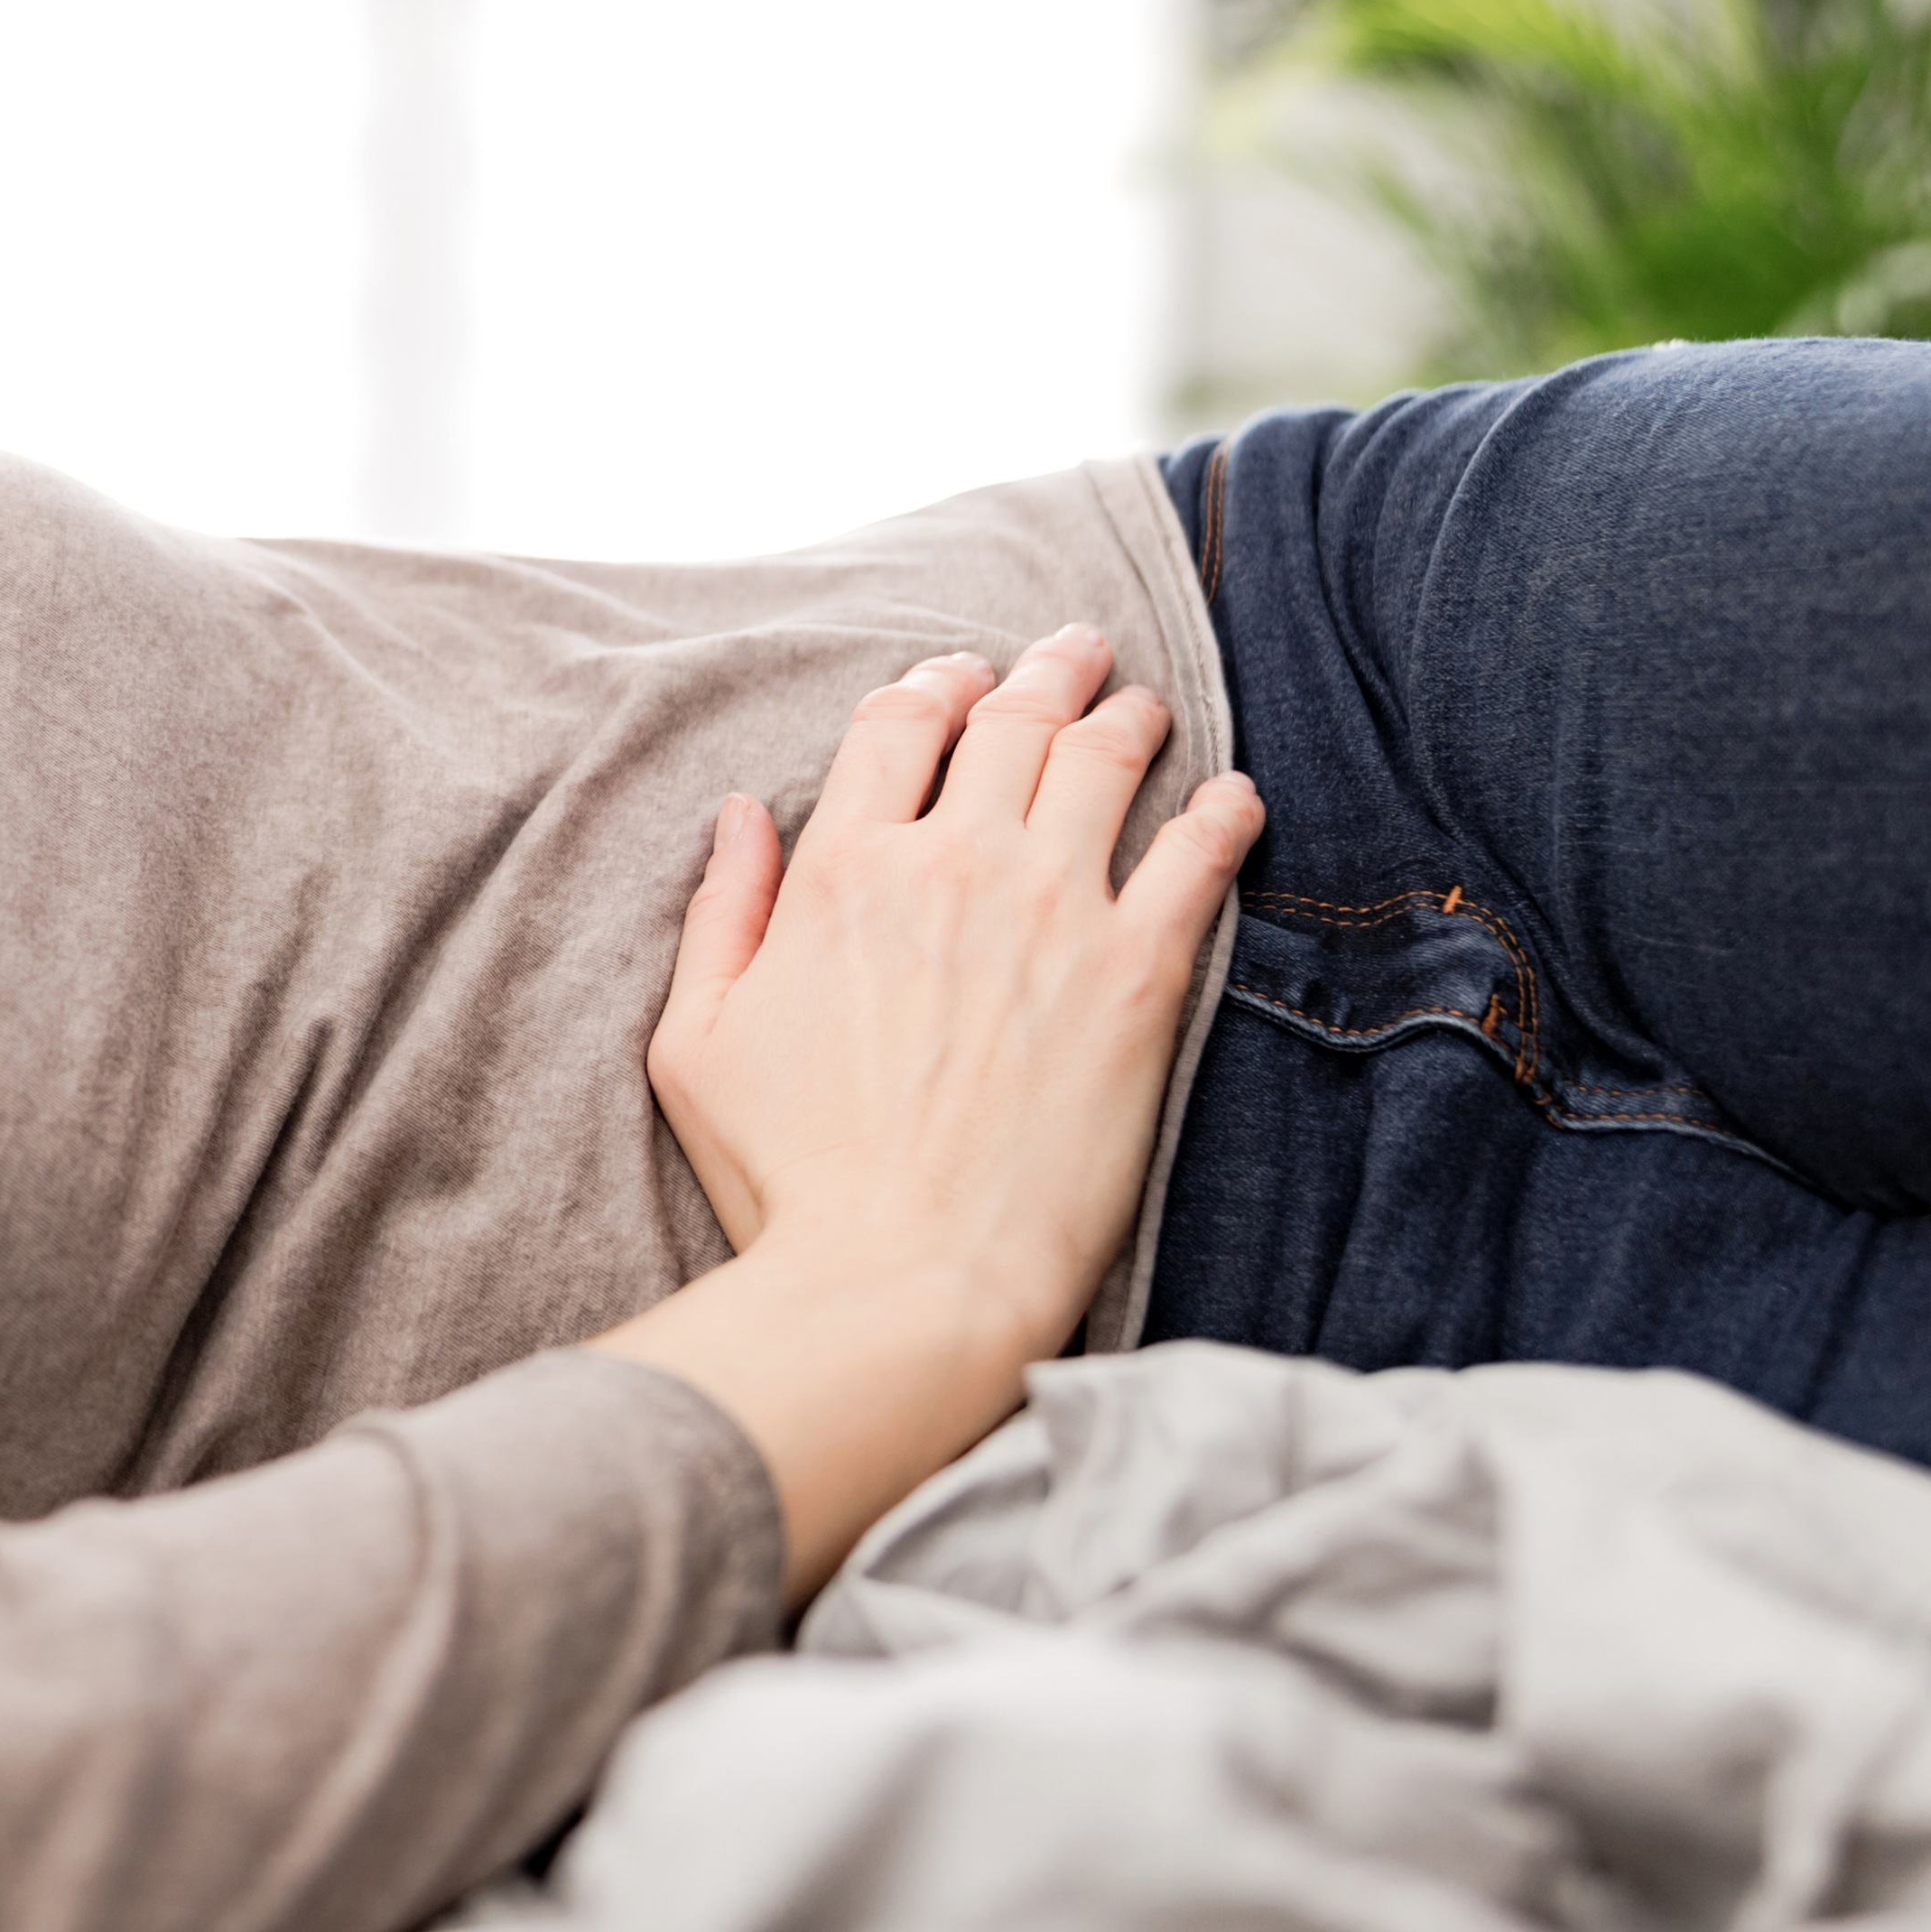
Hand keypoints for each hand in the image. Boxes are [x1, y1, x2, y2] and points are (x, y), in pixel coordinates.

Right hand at [654, 625, 1255, 1314]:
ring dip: (1129, 717)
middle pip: (1012, 721)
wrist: (903, 1280)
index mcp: (843, 872)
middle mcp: (952, 864)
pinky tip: (1234, 797)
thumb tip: (742, 816)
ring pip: (1106, 761)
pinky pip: (1199, 856)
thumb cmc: (790, 1182)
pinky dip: (1222, 811)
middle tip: (1075, 652)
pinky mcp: (1138, 976)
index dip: (933, 685)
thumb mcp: (696, 1043)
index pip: (898, 724)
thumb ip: (720, 915)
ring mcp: (1054, 911)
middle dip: (1046, 671)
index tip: (959, 680)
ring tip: (1144, 706)